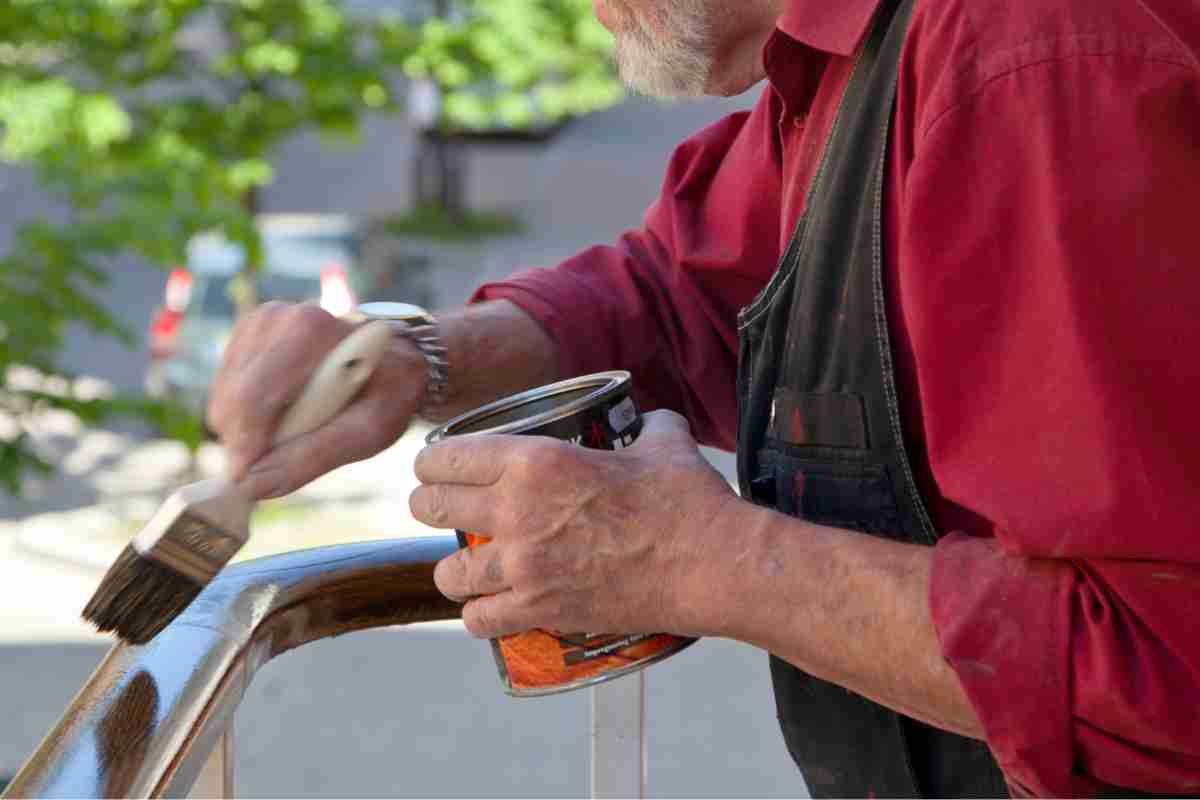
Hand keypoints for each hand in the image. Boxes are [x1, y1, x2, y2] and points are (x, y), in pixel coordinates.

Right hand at [207, 302, 426, 499]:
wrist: (392, 356)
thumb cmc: (387, 391)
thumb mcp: (371, 429)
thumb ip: (314, 456)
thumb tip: (252, 484)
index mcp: (311, 332)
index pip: (255, 396)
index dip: (245, 444)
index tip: (247, 480)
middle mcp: (276, 318)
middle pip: (233, 400)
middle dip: (249, 441)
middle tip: (287, 456)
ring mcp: (257, 324)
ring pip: (223, 399)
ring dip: (251, 428)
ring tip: (299, 425)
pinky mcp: (245, 335)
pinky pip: (224, 392)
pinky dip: (248, 414)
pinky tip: (286, 411)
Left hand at [411, 409, 737, 638]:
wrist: (712, 565)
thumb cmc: (688, 501)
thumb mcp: (662, 443)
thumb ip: (645, 424)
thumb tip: (650, 417)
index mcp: (537, 461)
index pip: (449, 456)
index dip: (431, 462)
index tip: (431, 468)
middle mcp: (517, 511)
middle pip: (432, 507)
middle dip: (428, 506)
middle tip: (436, 509)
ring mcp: (525, 566)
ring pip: (448, 572)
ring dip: (454, 569)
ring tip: (466, 568)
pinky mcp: (540, 611)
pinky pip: (477, 621)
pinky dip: (479, 616)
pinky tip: (489, 609)